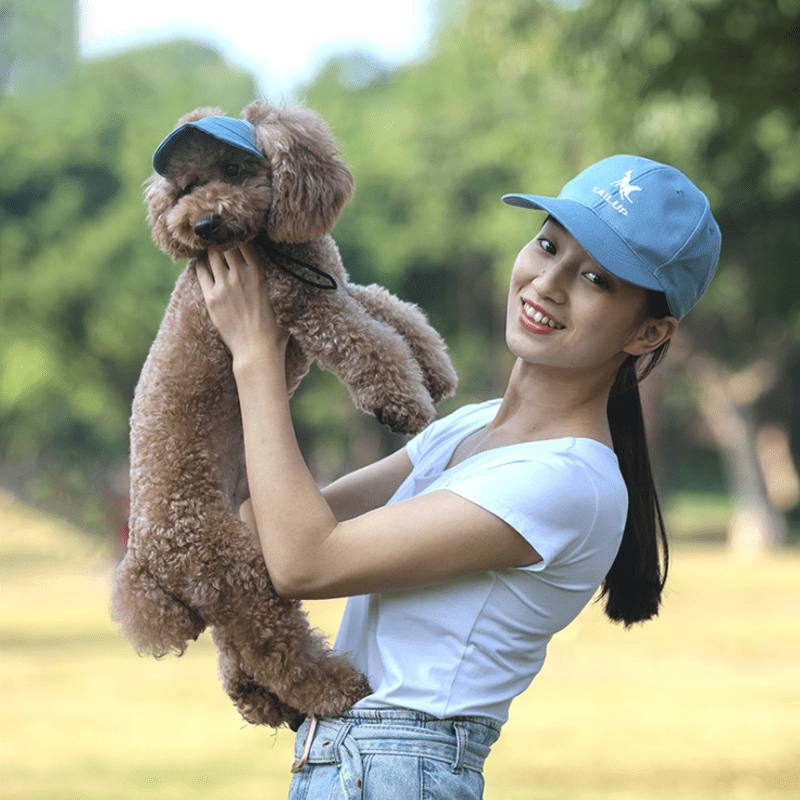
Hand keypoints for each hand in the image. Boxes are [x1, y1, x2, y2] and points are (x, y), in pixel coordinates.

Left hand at [196, 244, 288, 361]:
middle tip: (220, 240)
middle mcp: (239, 275)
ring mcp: (223, 286)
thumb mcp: (280, 301)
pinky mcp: (211, 298)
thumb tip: (287, 274)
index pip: (245, 244)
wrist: (256, 350)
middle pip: (226, 246)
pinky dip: (200, 264)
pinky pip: (201, 272)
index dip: (239, 237)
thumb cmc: (273, 330)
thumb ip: (276, 283)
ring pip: (211, 256)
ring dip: (210, 251)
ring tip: (210, 249)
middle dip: (223, 241)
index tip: (237, 235)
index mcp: (258, 273)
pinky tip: (201, 263)